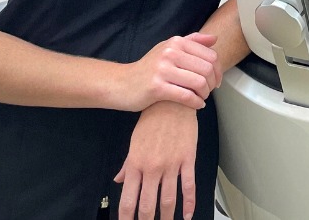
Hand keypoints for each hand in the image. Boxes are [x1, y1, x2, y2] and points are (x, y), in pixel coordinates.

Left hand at [115, 101, 198, 219]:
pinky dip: (189, 203)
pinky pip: (189, 185)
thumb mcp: (135, 142)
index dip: (126, 218)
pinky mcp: (187, 159)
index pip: (128, 200)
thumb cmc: (152, 119)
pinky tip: (187, 214)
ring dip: (167, 217)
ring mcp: (171, 164)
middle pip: (148, 205)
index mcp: (136, 164)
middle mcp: (153, 167)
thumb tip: (119, 180)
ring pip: (168, 200)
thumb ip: (127, 165)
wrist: (171, 101)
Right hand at [119, 32, 220, 111]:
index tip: (217, 80)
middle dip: (213, 83)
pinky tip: (197, 105)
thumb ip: (192, 41)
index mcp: (176, 42)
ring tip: (202, 98)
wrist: (121, 83)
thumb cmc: (149, 67)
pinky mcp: (156, 88)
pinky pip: (186, 96)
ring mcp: (162, 70)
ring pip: (199, 82)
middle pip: (207, 69)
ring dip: (205, 94)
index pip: (210, 55)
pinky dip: (196, 102)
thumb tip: (214, 39)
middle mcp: (170, 53)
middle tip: (210, 91)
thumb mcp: (168, 48)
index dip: (218, 70)